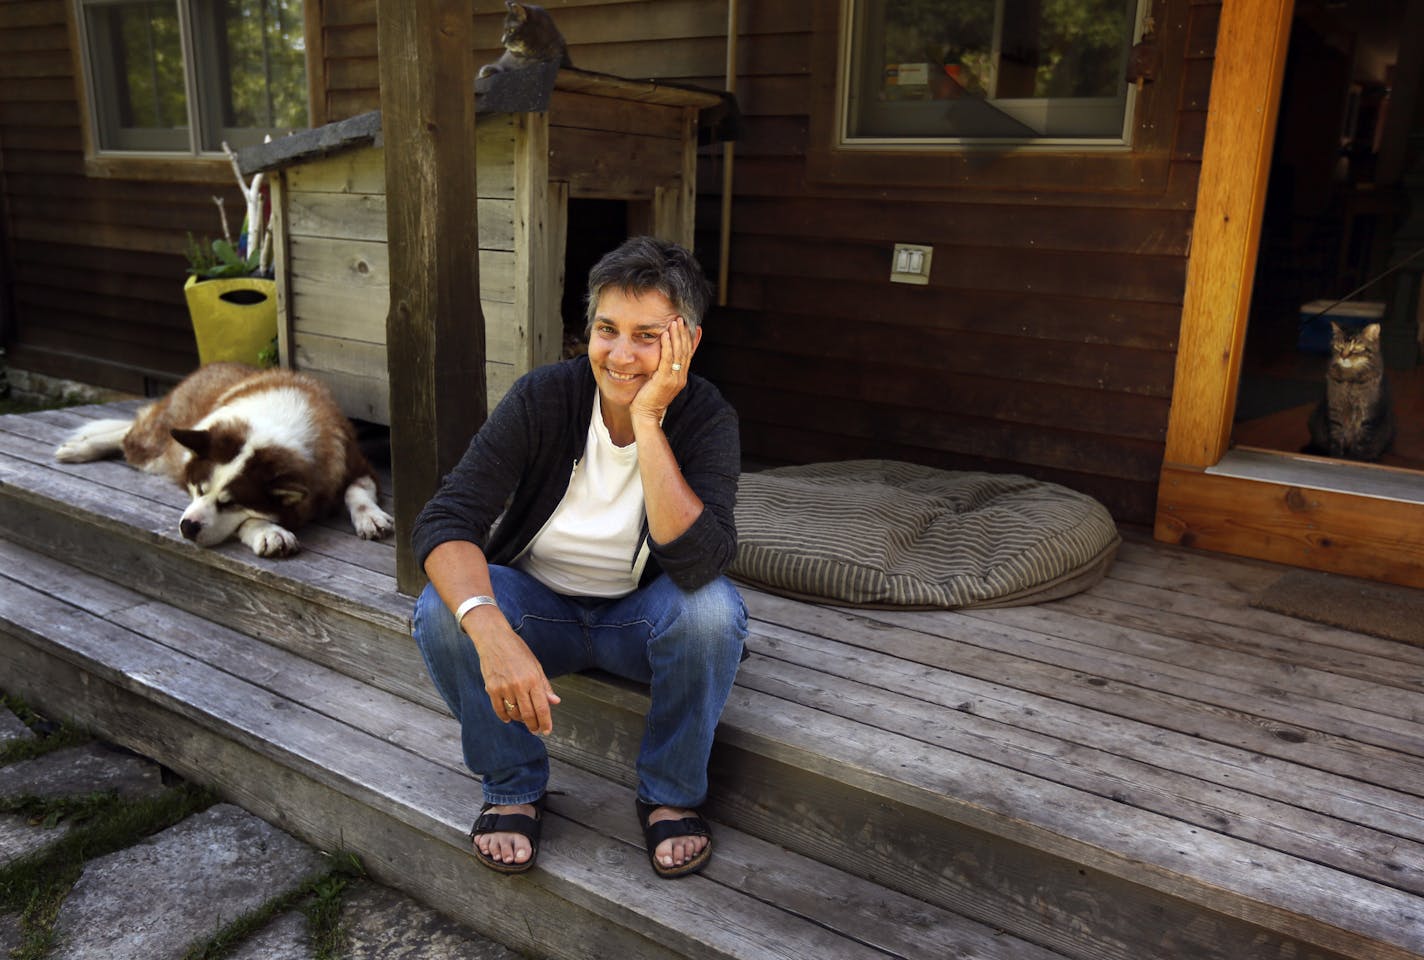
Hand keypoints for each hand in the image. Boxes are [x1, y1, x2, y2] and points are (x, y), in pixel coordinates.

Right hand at [468, 613, 560, 734]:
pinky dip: (505, 717)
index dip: (546, 722)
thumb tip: (555, 701)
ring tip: (524, 719)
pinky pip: (499, 710)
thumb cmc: (517, 650)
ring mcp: (504, 688)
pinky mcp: (491, 689)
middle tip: (536, 730)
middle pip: (529, 714)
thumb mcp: (536, 665)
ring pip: (514, 714)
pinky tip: (510, 718)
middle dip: (534, 725)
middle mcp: (519, 686)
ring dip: (520, 720)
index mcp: (533, 679)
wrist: (494, 639)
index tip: (547, 730)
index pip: (542, 707)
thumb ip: (545, 686)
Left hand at [629, 316, 694, 423]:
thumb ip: (662, 369)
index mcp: (681, 377)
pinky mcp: (664, 380)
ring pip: (679, 352)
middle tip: (681, 318)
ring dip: (677, 335)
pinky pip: (668, 359)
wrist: (645, 415)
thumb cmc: (648, 398)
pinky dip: (668, 345)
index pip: (688, 354)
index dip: (689, 338)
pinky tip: (665, 334)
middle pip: (686, 350)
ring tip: (675, 321)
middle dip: (683, 333)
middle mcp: (681, 377)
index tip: (689, 325)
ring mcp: (674, 379)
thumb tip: (661, 356)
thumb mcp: (658, 380)